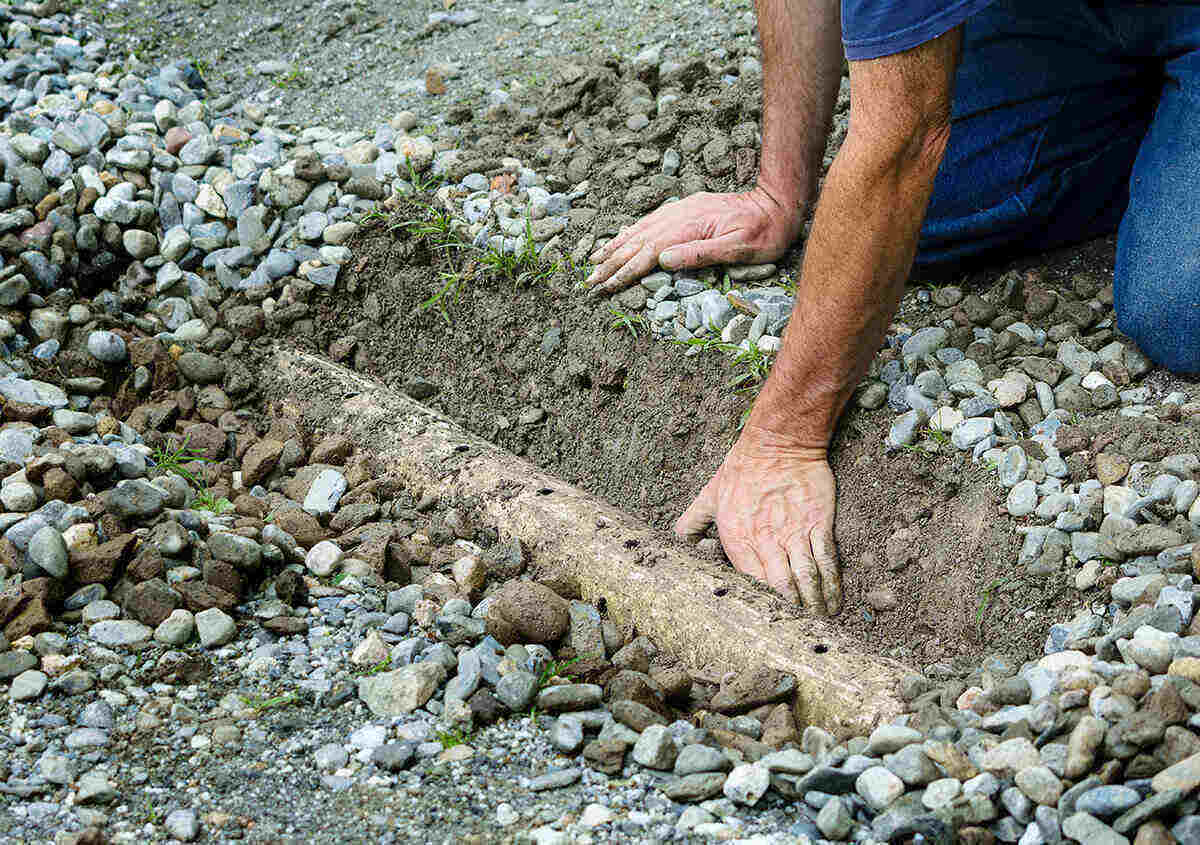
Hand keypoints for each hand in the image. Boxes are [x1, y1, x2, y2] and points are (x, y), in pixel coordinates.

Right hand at [585, 186, 802, 295]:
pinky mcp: (687, 209)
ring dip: (616, 245)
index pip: (647, 253)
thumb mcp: (740, 248)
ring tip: (595, 258)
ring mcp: (682, 210)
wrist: (778, 201)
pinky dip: (632, 231)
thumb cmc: (765, 231)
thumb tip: (662, 259)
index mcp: (689, 228)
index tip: (604, 285)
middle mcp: (680, 216)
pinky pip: (651, 220)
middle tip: (589, 279)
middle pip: (637, 241)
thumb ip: (700, 253)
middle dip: (611, 261)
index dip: (624, 271)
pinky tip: (622, 237)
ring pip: (640, 229)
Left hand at [675, 426, 841, 615]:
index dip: (760, 607)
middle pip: (782, 589)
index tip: (766, 623)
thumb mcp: (708, 495)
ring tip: (818, 624)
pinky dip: (832, 585)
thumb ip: (691, 522)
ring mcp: (795, 533)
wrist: (778, 443)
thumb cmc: (741, 469)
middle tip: (798, 632)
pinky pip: (827, 560)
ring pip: (806, 580)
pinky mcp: (818, 523)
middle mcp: (766, 541)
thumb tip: (681, 542)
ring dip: (814, 606)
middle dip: (791, 614)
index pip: (750, 584)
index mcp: (738, 540)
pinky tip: (835, 601)